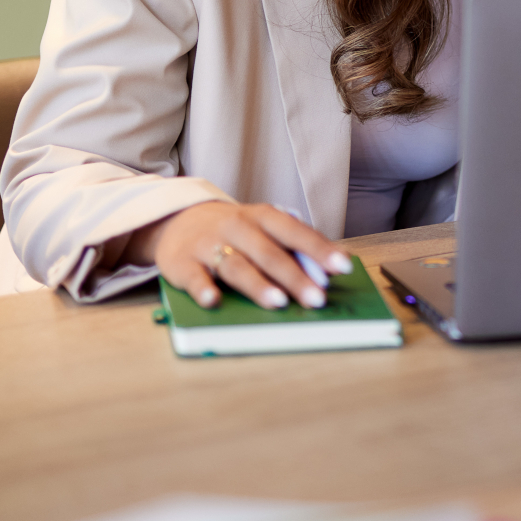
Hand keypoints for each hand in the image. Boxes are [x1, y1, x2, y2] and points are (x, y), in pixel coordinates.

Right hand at [126, 201, 352, 310]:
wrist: (177, 220)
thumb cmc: (234, 232)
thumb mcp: (264, 230)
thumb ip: (293, 248)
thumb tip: (331, 271)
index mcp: (262, 217)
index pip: (295, 232)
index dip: (320, 249)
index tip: (343, 266)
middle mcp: (236, 227)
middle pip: (269, 253)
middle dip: (295, 277)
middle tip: (317, 298)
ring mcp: (208, 244)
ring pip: (236, 266)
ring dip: (258, 285)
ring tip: (279, 303)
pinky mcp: (182, 263)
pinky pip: (194, 277)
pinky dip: (203, 289)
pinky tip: (214, 302)